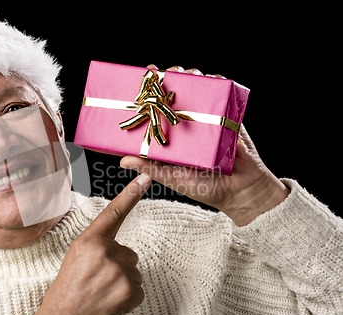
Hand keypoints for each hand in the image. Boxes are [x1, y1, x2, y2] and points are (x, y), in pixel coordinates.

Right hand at [20, 174, 150, 314]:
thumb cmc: (66, 295)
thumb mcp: (76, 261)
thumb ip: (99, 249)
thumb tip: (129, 251)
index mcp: (88, 241)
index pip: (113, 213)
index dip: (130, 194)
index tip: (144, 178)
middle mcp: (104, 252)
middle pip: (130, 254)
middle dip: (120, 268)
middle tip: (98, 284)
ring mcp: (118, 271)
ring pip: (135, 274)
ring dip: (123, 285)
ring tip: (102, 295)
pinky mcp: (128, 290)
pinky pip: (139, 291)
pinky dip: (128, 300)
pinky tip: (110, 305)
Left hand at [120, 66, 289, 226]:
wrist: (241, 190)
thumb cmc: (205, 187)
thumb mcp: (173, 177)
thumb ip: (150, 168)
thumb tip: (123, 160)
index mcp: (171, 136)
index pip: (156, 109)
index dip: (150, 94)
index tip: (144, 78)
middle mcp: (187, 124)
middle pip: (176, 94)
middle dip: (171, 78)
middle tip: (167, 74)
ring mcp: (207, 119)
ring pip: (197, 90)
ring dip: (192, 77)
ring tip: (187, 74)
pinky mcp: (227, 116)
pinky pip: (221, 94)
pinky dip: (216, 82)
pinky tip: (210, 77)